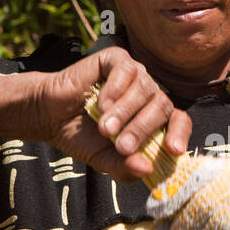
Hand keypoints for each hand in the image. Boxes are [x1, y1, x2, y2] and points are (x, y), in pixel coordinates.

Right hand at [30, 48, 191, 181]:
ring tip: (104, 128)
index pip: (179, 121)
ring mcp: (135, 75)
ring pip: (146, 89)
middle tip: (121, 146)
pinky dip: (115, 89)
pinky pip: (127, 70)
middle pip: (162, 107)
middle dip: (142, 129)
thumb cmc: (82, 136)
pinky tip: (100, 103)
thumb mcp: (104, 160)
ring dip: (125, 112)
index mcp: (152, 118)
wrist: (49, 116)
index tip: (173, 150)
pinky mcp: (117, 59)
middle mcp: (148, 94)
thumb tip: (146, 170)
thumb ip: (125, 168)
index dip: (179, 134)